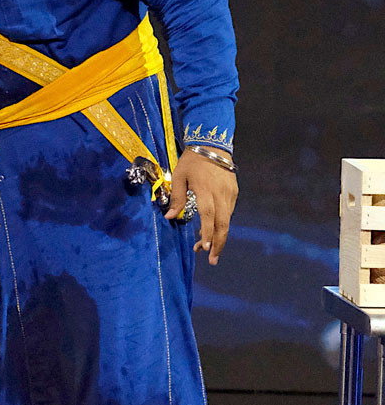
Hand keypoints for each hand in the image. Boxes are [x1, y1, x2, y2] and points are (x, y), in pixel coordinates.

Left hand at [164, 146, 236, 264]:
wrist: (213, 145)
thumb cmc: (191, 161)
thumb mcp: (179, 176)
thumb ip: (177, 197)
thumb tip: (171, 217)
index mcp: (206, 190)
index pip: (209, 216)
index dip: (207, 232)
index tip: (205, 247)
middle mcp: (221, 194)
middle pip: (223, 223)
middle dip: (218, 243)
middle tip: (212, 260)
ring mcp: (230, 193)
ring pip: (227, 220)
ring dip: (218, 235)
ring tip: (206, 248)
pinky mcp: (234, 192)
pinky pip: (228, 212)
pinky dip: (220, 224)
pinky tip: (211, 230)